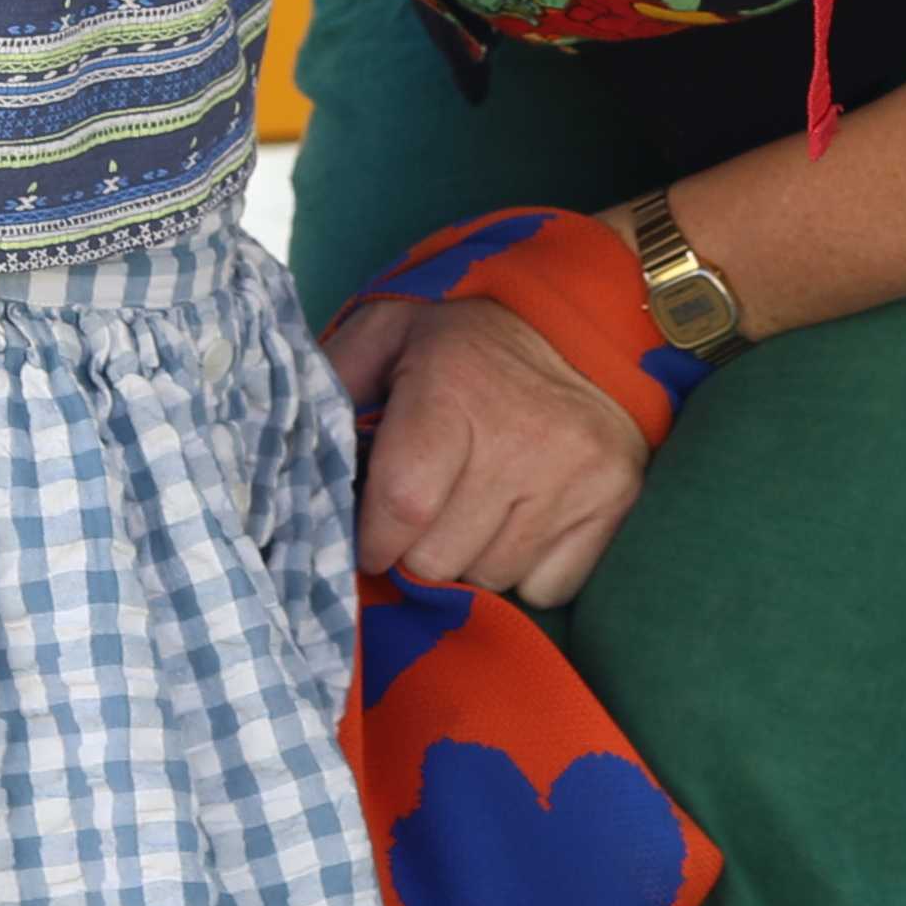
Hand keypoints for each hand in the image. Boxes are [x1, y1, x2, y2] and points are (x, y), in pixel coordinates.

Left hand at [326, 287, 651, 607]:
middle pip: (440, 558)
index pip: (401, 506)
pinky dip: (526, 569)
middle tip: (423, 516)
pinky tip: (521, 519)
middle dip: (417, 550)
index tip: (369, 538)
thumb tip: (291, 449)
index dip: (373, 539)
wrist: (591, 319)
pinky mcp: (614, 501)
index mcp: (452, 390)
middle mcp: (520, 438)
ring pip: (492, 577)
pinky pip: (548, 586)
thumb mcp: (391, 330)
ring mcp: (574, 475)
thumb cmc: (469, 335)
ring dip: (471, 558)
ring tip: (475, 509)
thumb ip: (334, 380)